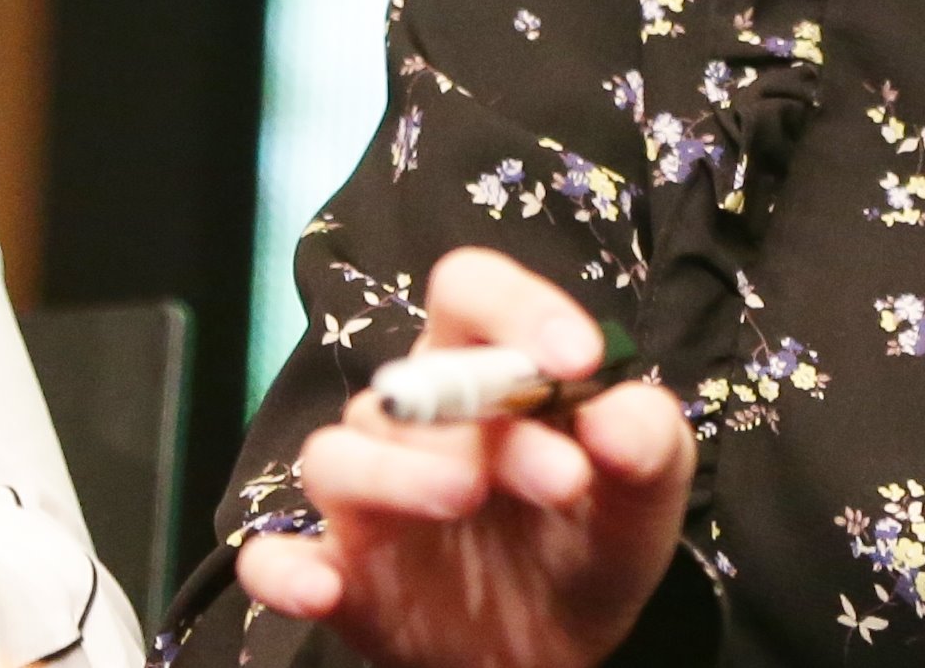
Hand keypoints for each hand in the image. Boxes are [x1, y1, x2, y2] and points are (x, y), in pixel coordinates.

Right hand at [238, 252, 692, 667]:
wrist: (562, 654)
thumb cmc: (594, 541)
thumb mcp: (645, 493)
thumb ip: (649, 443)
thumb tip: (621, 413)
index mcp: (486, 371)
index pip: (469, 293)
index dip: (517, 306)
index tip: (578, 356)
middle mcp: (416, 424)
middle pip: (409, 382)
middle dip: (478, 414)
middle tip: (561, 474)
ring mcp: (371, 501)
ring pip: (336, 455)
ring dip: (395, 474)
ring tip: (464, 497)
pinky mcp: (340, 576)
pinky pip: (275, 560)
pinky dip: (285, 568)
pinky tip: (324, 588)